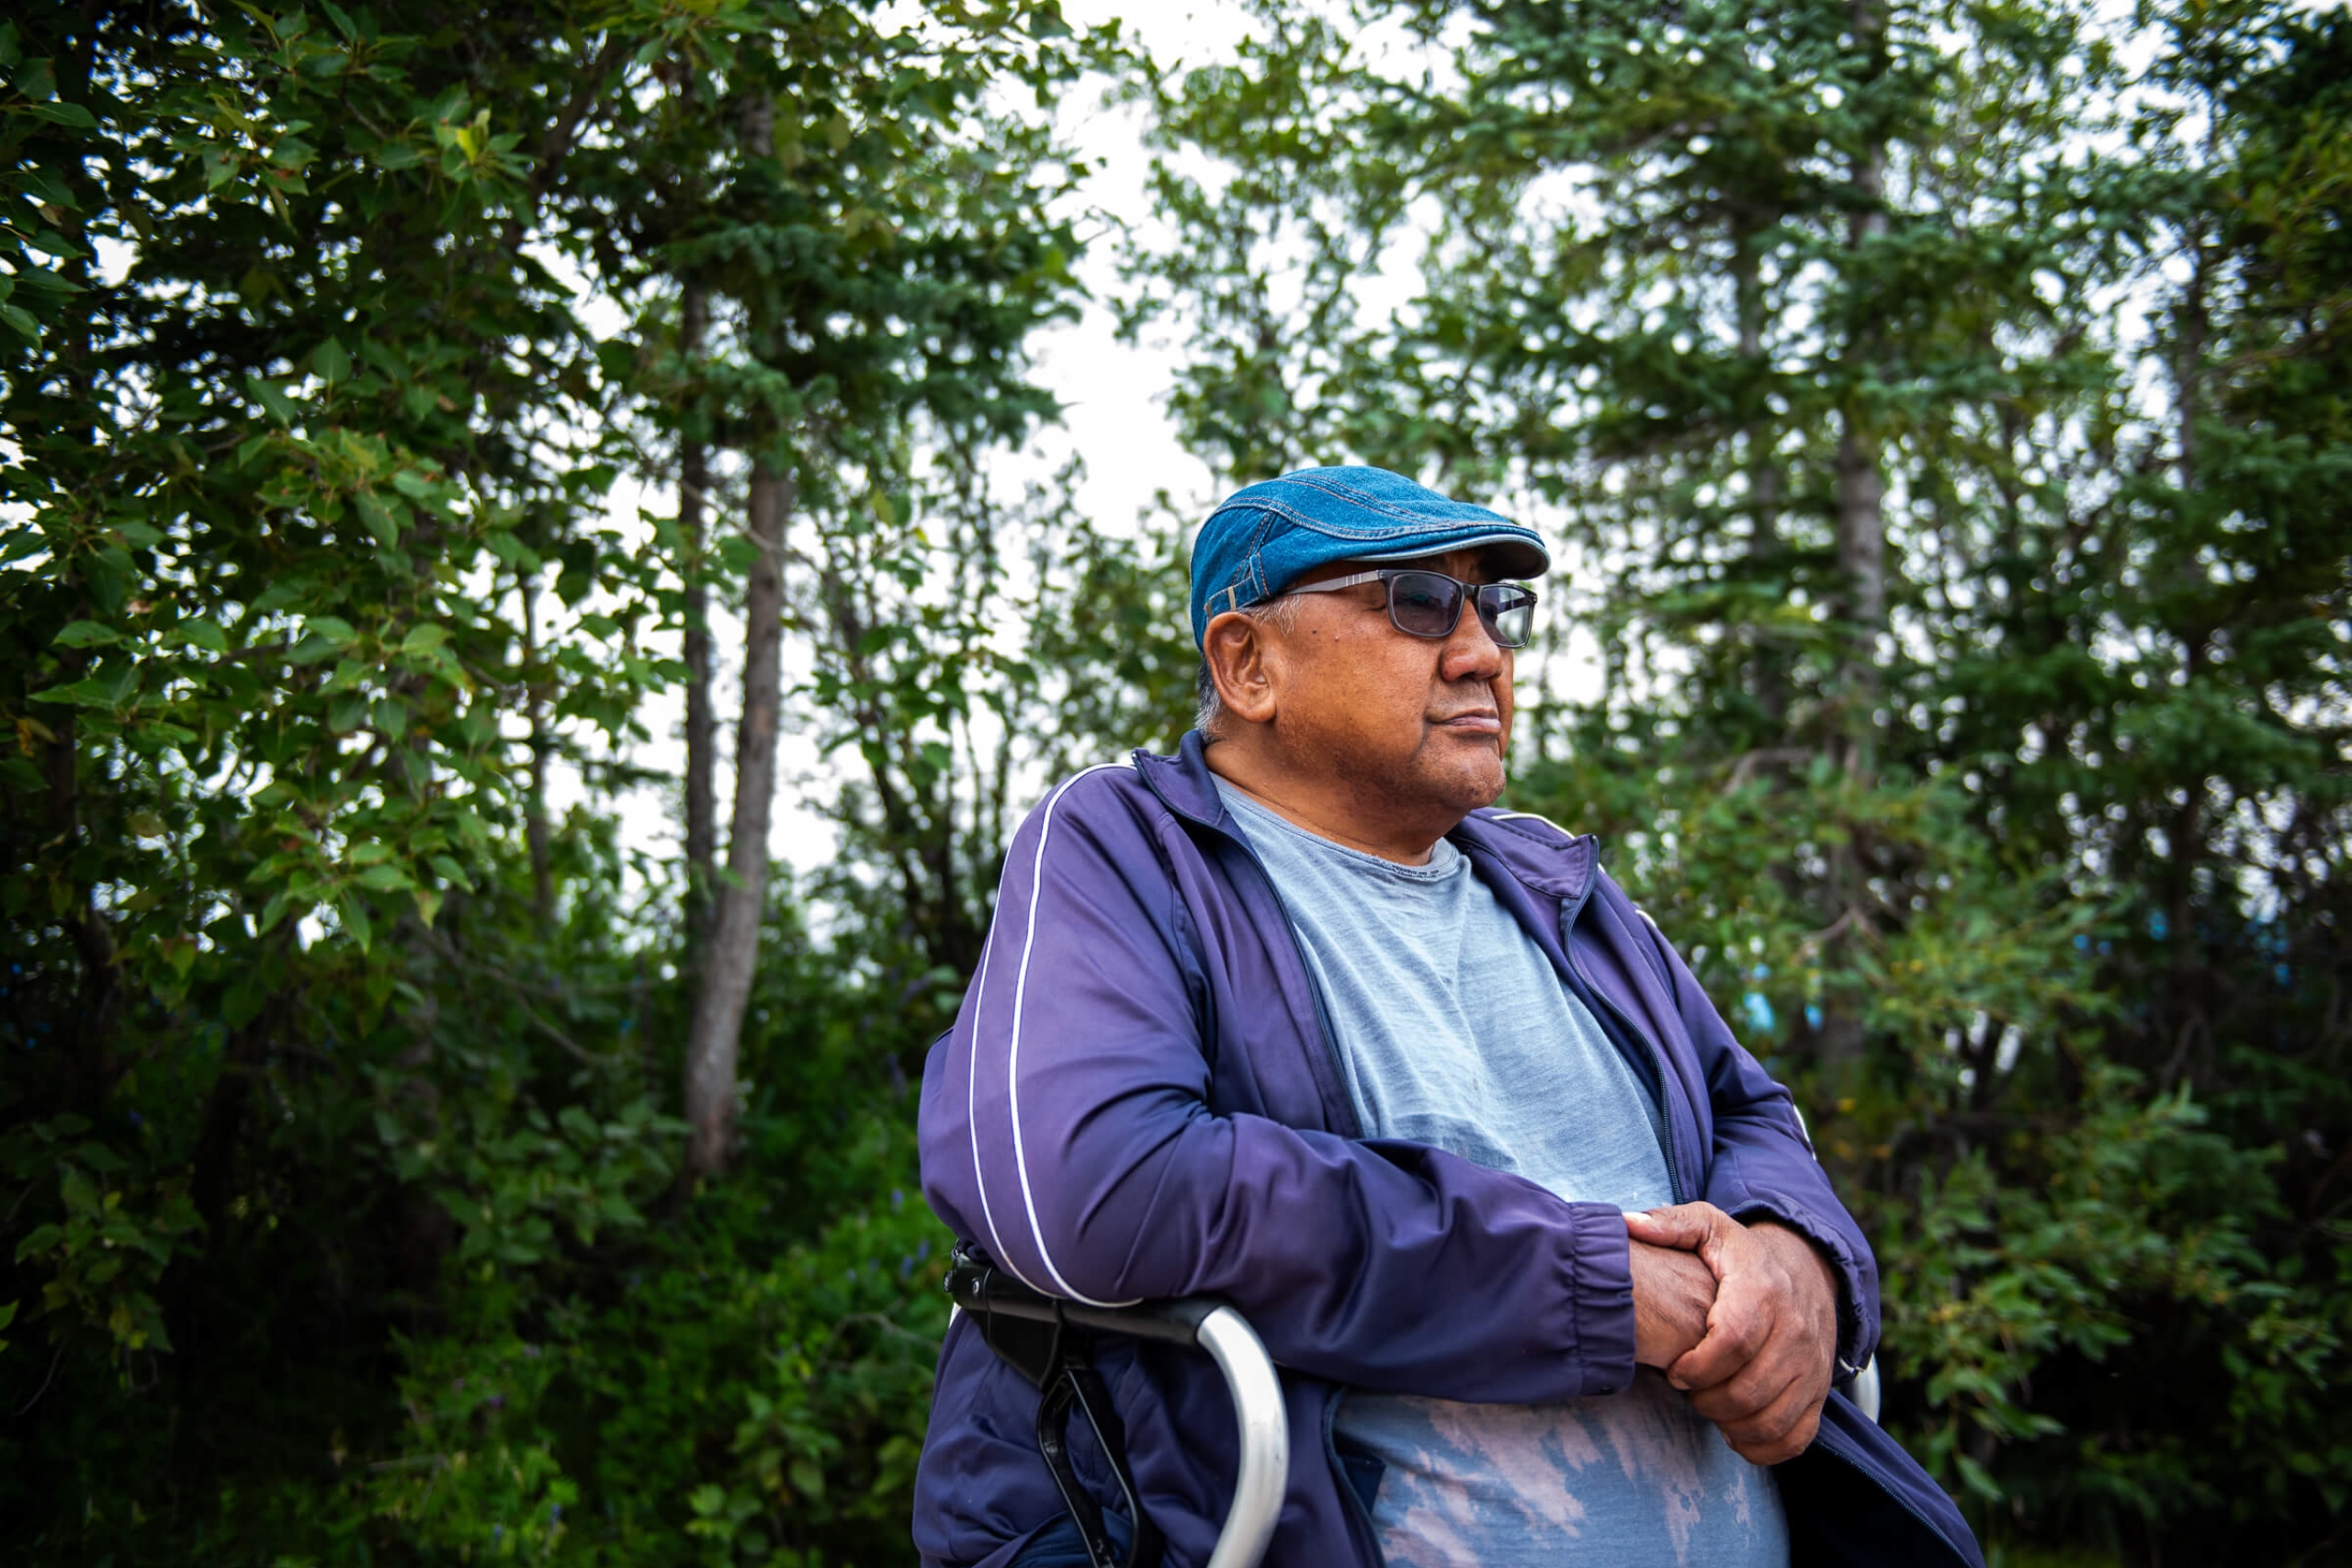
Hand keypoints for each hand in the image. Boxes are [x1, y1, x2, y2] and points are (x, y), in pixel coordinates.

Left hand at [1624, 1202, 1838, 1464]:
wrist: (1807, 1272)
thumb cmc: (1742, 1256)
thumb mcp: (1710, 1227)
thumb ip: (1670, 1224)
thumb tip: (1630, 1224)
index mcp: (1764, 1290)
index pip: (1734, 1339)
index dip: (1697, 1364)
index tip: (1674, 1370)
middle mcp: (1795, 1331)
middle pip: (1750, 1388)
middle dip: (1707, 1399)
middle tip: (1686, 1389)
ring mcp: (1812, 1366)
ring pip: (1773, 1418)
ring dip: (1730, 1424)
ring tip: (1707, 1405)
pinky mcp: (1819, 1392)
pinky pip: (1797, 1438)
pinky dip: (1762, 1447)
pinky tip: (1734, 1432)